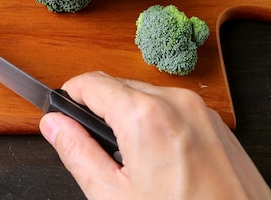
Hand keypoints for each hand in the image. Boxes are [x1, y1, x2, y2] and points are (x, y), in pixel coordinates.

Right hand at [40, 71, 270, 199]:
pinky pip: (173, 109)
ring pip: (146, 97)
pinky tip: (159, 163)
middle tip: (96, 150)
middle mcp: (176, 102)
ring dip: (128, 117)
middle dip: (100, 110)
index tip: (63, 114)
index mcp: (145, 115)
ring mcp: (200, 111)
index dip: (70, 97)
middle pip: (118, 86)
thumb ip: (77, 153)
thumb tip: (55, 125)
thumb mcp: (113, 196)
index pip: (90, 82)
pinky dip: (156, 124)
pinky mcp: (216, 124)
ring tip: (132, 164)